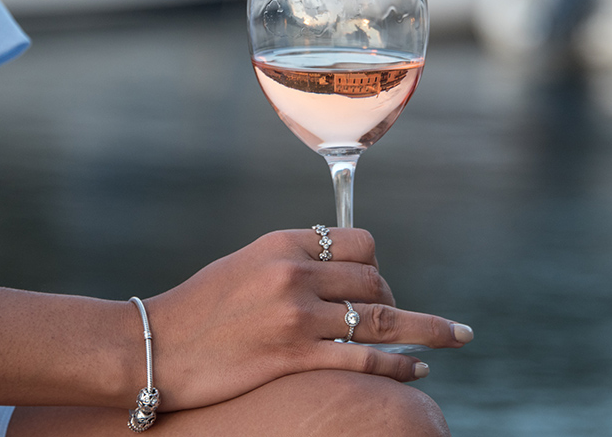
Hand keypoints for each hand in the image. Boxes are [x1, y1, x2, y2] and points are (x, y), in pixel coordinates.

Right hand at [144, 228, 471, 410]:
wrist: (154, 347)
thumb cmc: (198, 308)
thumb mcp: (245, 264)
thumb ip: (292, 261)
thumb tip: (337, 266)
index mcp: (282, 243)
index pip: (355, 241)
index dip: (374, 264)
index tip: (376, 283)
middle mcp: (293, 273)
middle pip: (372, 280)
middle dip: (392, 300)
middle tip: (396, 319)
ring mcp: (295, 315)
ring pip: (381, 318)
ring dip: (426, 329)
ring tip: (458, 336)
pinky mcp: (293, 356)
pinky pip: (364, 358)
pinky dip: (399, 364)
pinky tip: (420, 369)